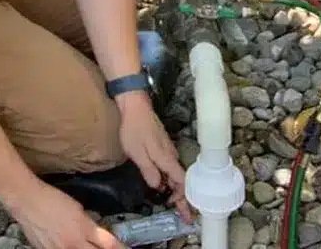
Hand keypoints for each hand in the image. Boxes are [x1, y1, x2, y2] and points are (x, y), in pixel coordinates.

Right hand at [9, 180, 122, 248]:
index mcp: (85, 229)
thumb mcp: (77, 208)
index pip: (110, 245)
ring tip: (83, 246)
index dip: (121, 248)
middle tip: (105, 248)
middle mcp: (75, 244)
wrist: (28, 200)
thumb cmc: (52, 199)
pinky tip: (67, 246)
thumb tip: (96, 234)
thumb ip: (89, 224)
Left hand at [116, 91, 191, 221]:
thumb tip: (159, 186)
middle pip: (181, 180)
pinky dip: (170, 178)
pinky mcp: (162, 144)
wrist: (134, 105)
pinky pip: (170, 166)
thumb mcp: (137, 153)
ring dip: (176, 189)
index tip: (186, 214)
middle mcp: (171, 155)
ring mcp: (167, 149)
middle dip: (183, 198)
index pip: (182, 183)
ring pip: (176, 173)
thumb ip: (149, 171)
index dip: (185, 200)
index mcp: (167, 159)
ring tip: (172, 202)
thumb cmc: (134, 129)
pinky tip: (163, 182)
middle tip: (181, 214)